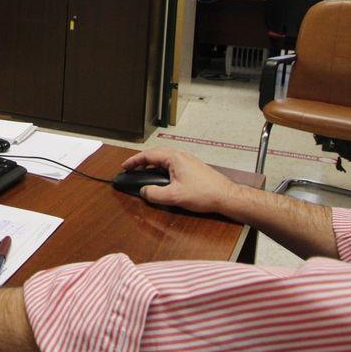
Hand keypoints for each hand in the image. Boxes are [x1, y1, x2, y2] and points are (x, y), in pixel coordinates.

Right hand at [121, 147, 239, 213]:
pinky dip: (161, 169)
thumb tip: (144, 191)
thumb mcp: (174, 196)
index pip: (148, 155)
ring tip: (143, 174)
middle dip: (141, 162)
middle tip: (131, 169)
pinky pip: (171, 164)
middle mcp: (180, 156)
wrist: (226, 196)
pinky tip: (161, 179)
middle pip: (155, 155)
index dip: (133, 161)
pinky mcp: (192, 168)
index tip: (124, 166)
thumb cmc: (204, 193)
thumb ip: (154, 194)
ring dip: (151, 166)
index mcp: (174, 158)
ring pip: (163, 159)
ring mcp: (187, 161)